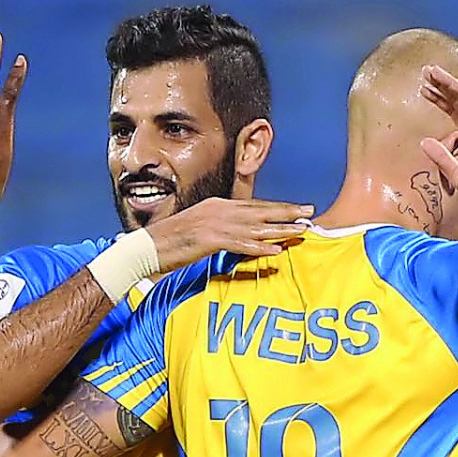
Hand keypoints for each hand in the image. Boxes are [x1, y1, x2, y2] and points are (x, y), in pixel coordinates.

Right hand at [146, 198, 314, 272]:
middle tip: (309, 213)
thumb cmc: (173, 241)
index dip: (277, 208)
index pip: (254, 206)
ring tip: (301, 231)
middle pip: (261, 212)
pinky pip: (241, 245)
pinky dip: (260, 248)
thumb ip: (222, 228)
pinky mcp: (210, 240)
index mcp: (218, 206)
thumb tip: (241, 233)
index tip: (297, 209)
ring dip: (280, 229)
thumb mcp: (200, 227)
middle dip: (287, 212)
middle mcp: (220, 211)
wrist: (147, 247)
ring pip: (256, 228)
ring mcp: (215, 225)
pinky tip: (276, 251)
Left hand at [418, 65, 457, 211]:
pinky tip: (445, 80)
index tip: (424, 91)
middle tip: (424, 73)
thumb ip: (441, 158)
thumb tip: (424, 142)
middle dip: (441, 87)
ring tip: (430, 71)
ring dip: (447, 83)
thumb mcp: (457, 174)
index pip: (455, 113)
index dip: (440, 101)